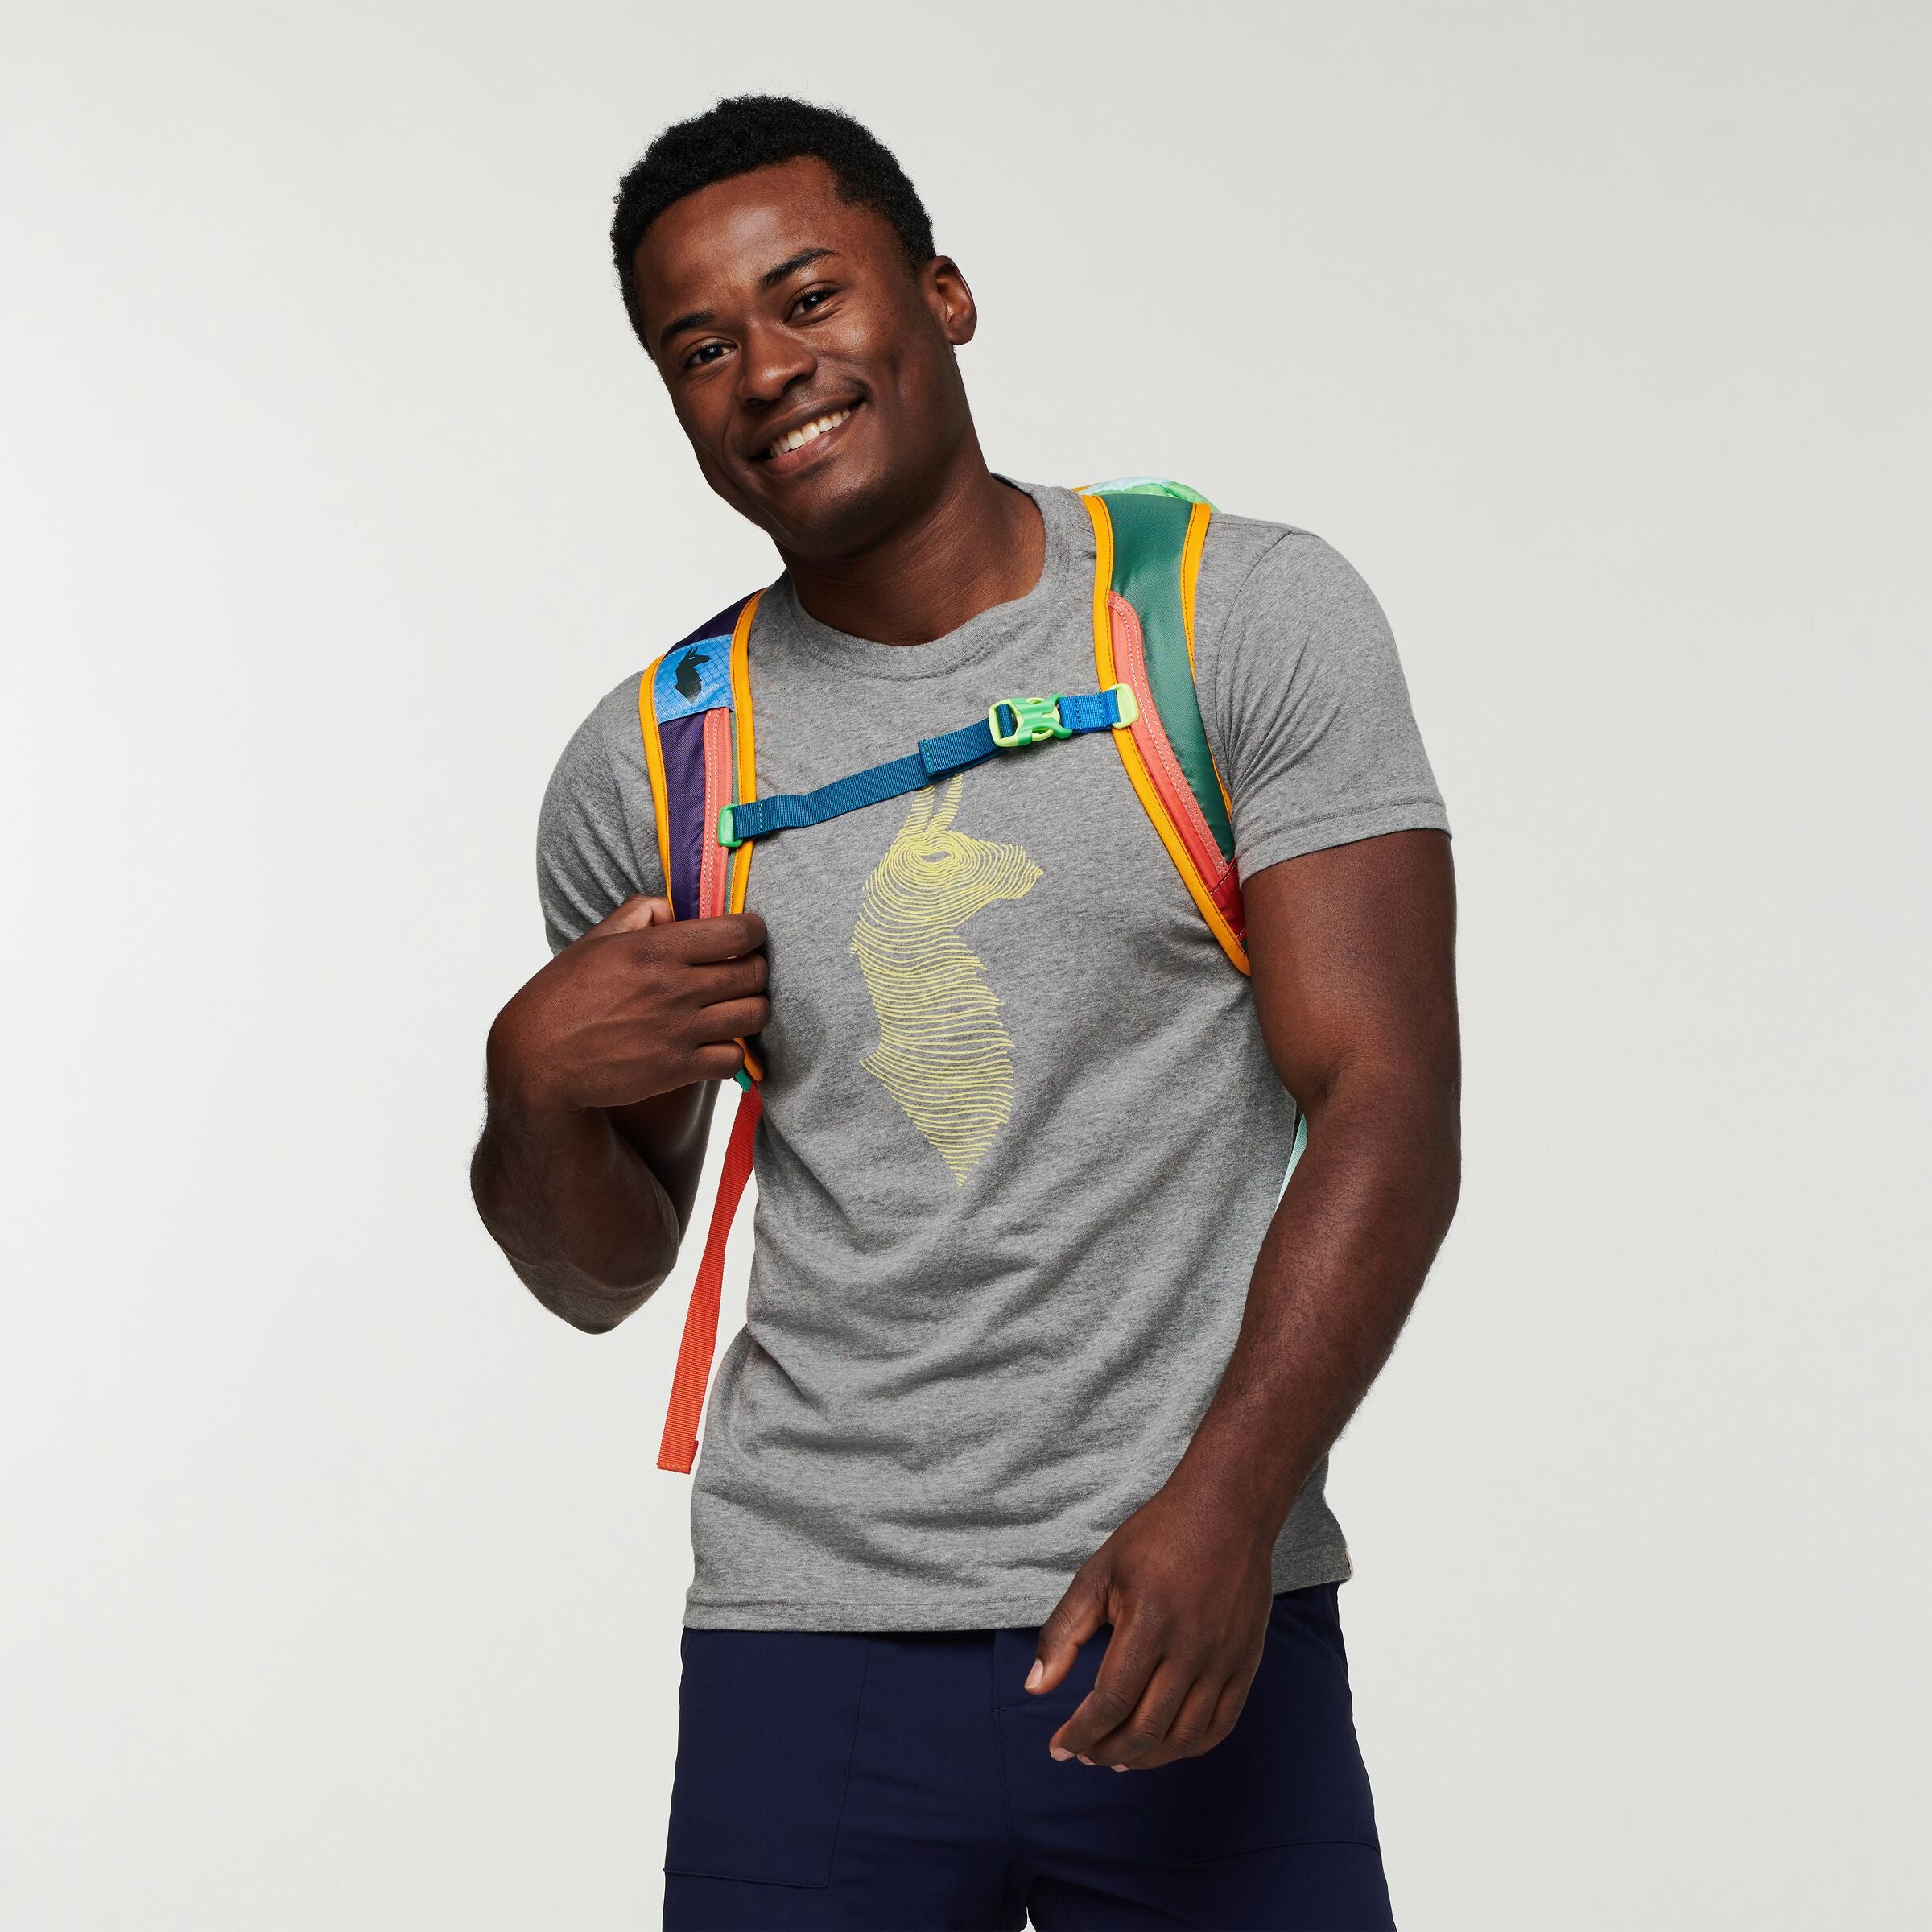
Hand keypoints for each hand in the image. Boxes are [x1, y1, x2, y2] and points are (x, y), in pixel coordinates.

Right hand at [486, 898, 767, 1115]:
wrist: (538, 1060)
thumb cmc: (564, 995)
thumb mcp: (596, 941)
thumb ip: (640, 913)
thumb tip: (677, 910)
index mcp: (654, 949)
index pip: (738, 932)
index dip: (754, 931)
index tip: (750, 935)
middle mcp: (673, 988)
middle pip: (754, 973)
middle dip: (756, 969)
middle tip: (744, 972)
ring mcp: (678, 1031)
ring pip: (754, 1014)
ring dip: (752, 1008)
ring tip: (736, 1007)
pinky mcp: (678, 1069)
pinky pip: (734, 1058)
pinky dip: (733, 1051)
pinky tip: (717, 1043)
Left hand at [1027, 1474, 1276, 1770]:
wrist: (1227, 1511)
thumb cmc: (1157, 1537)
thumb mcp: (1099, 1573)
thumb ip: (1064, 1631)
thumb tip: (1035, 1686)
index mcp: (1148, 1623)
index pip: (1111, 1701)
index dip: (1081, 1733)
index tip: (1060, 1746)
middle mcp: (1191, 1649)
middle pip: (1146, 1729)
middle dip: (1107, 1751)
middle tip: (1085, 1752)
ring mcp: (1224, 1660)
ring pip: (1184, 1737)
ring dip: (1146, 1757)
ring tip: (1118, 1755)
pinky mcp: (1246, 1663)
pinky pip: (1220, 1726)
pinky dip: (1189, 1747)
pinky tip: (1164, 1745)